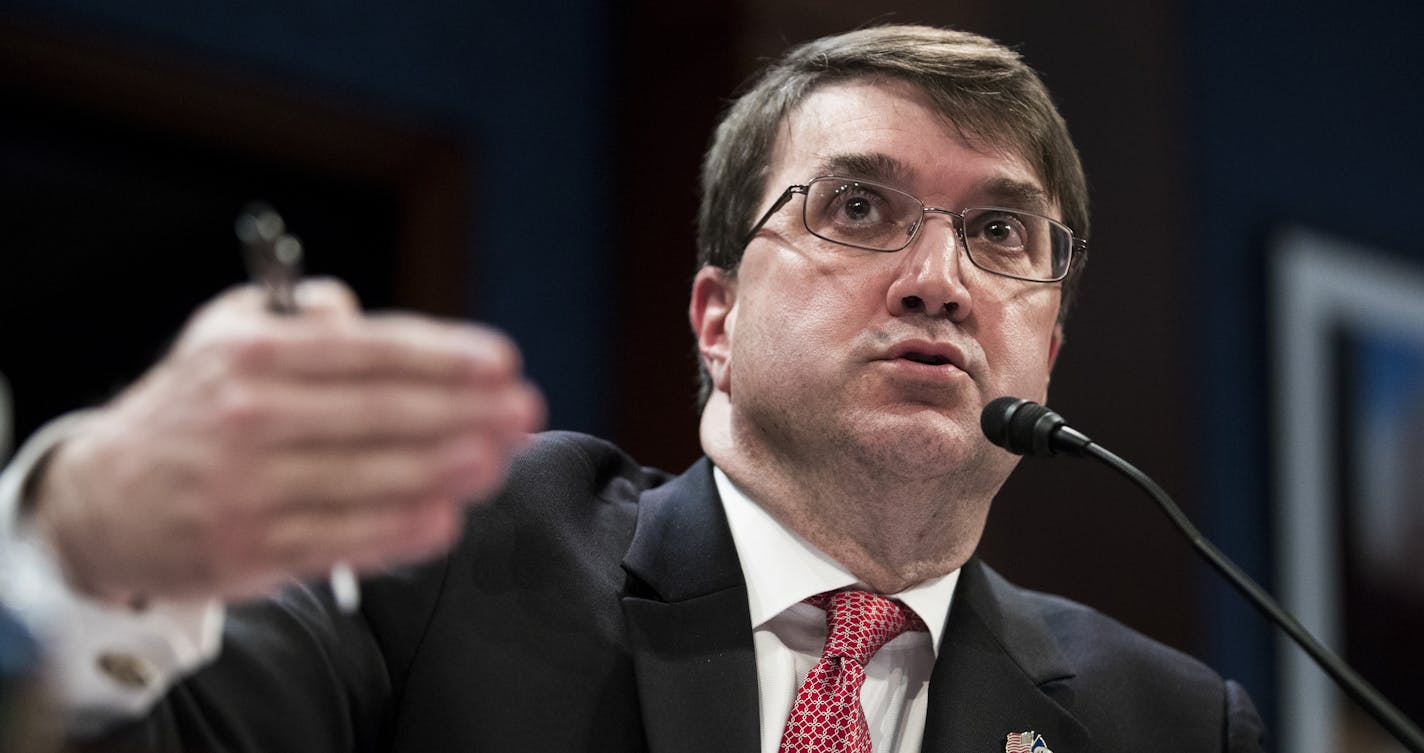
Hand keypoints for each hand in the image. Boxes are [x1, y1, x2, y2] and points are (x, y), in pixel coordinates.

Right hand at [29, 280, 543, 603]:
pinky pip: (343, 539)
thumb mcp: (223, 338)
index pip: (369, 350)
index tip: (502, 363)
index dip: (444, 356)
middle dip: (465, 412)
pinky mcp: (251, 549)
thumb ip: (296, 320)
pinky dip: (399, 532)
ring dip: (446, 470)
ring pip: (370, 479)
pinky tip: (446, 520)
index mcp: (252, 355)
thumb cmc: (189, 412)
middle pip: (382, 413)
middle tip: (525, 411)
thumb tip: (355, 310)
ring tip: (499, 458)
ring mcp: (249, 488)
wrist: (101, 504)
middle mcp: (249, 417)